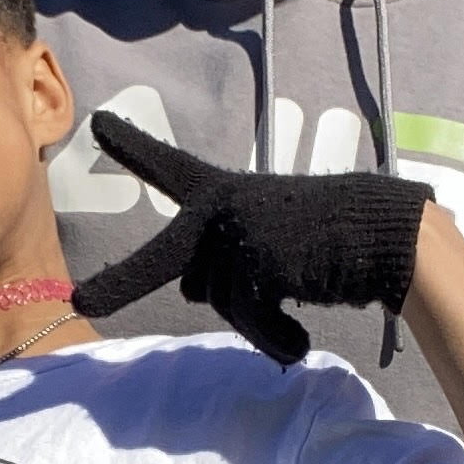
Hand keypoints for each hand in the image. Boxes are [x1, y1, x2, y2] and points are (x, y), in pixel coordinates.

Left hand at [70, 114, 430, 363]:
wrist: (381, 234)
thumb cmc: (326, 239)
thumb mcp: (265, 238)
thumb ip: (220, 257)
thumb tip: (192, 291)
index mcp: (221, 191)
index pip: (170, 166)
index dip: (134, 146)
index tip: (99, 123)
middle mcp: (218, 206)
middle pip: (157, 261)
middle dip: (120, 286)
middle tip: (82, 303)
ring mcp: (234, 231)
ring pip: (219, 303)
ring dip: (258, 319)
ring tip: (292, 302)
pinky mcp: (256, 261)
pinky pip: (248, 320)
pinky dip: (274, 338)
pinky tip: (298, 340)